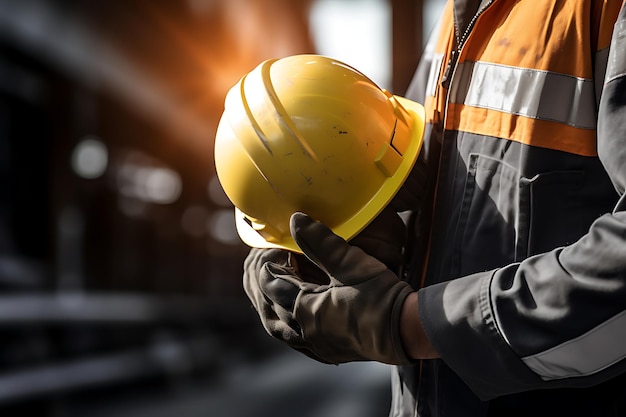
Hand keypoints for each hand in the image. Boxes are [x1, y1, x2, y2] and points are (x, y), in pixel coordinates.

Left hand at [244, 211, 417, 364]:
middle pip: (269, 309)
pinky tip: (293, 312)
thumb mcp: (351, 263)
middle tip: (267, 263)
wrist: (408, 330)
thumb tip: (296, 220)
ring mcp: (317, 346)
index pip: (272, 284)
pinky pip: (296, 339)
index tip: (276, 247)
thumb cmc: (381, 297)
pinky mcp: (329, 351)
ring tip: (276, 286)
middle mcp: (306, 333)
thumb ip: (321, 241)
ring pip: (280, 328)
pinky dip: (288, 323)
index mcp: (307, 311)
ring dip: (273, 306)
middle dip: (263, 284)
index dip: (269, 262)